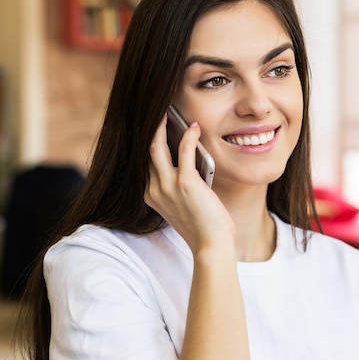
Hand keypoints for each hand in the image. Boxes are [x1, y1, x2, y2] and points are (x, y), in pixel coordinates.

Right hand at [144, 115, 234, 254]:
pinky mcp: (185, 183)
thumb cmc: (204, 227)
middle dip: (150, 130)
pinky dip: (189, 136)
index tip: (155, 129)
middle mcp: (154, 190)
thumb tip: (190, 159)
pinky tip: (194, 127)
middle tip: (157, 113)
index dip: (150, 144)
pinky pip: (184, 151)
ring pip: (156, 147)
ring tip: (168, 112)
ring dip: (161, 126)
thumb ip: (182, 185)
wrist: (211, 246)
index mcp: (152, 196)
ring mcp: (167, 186)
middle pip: (146, 151)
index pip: (147, 163)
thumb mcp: (186, 204)